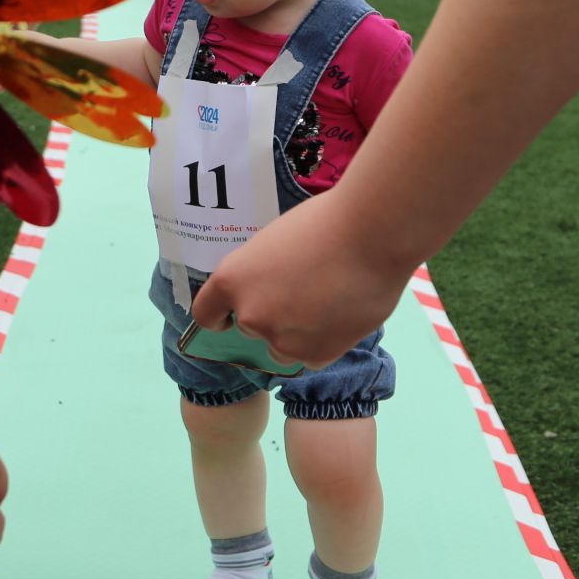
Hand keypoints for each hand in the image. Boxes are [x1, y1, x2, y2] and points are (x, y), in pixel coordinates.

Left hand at [191, 188, 413, 368]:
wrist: (372, 234)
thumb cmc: (325, 223)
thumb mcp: (274, 243)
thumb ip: (262, 275)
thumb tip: (268, 290)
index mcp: (231, 281)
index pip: (207, 314)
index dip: (220, 316)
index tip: (230, 316)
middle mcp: (250, 316)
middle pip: (251, 328)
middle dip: (271, 315)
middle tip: (304, 292)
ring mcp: (282, 340)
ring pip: (282, 347)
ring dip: (296, 333)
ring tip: (328, 302)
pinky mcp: (316, 355)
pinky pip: (312, 355)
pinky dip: (324, 341)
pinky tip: (342, 313)